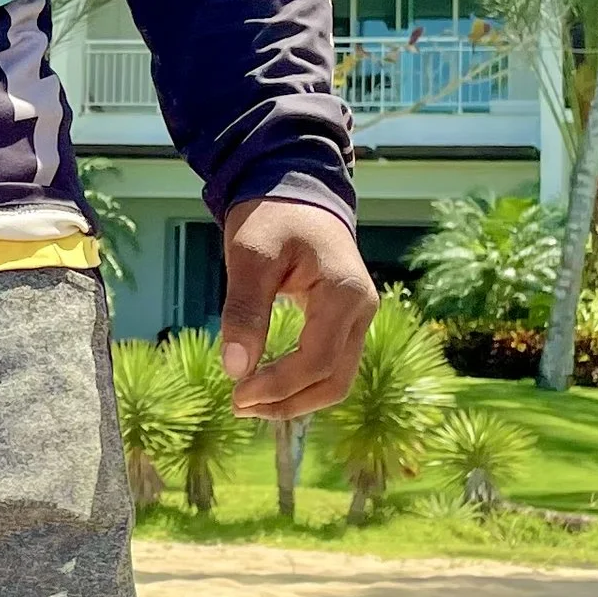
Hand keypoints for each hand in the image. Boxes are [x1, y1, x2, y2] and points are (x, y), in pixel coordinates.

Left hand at [218, 197, 375, 418]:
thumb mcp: (250, 256)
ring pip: (337, 379)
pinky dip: (301, 382)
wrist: (296, 191)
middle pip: (335, 381)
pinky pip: (331, 364)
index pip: (317, 361)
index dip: (278, 387)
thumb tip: (235, 369)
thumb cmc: (272, 217)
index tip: (235, 394)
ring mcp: (359, 316)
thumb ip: (244, 310)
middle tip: (238, 406)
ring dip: (296, 399)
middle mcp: (362, 309)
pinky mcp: (347, 320)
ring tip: (249, 402)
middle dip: (287, 403)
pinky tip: (266, 384)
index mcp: (345, 292)